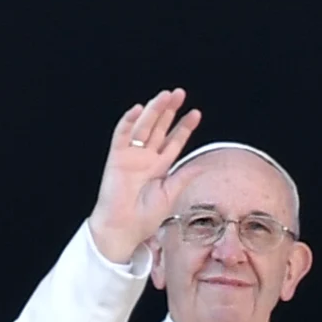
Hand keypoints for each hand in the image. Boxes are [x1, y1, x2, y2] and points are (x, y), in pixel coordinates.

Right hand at [88, 88, 201, 263]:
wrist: (124, 228)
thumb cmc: (146, 217)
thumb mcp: (171, 194)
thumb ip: (185, 176)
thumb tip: (205, 165)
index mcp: (160, 166)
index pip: (174, 141)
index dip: (184, 127)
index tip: (196, 114)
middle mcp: (146, 157)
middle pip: (159, 128)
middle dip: (169, 111)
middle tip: (180, 93)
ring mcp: (131, 155)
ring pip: (144, 127)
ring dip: (153, 110)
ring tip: (165, 96)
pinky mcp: (117, 157)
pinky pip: (122, 135)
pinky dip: (128, 121)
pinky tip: (138, 109)